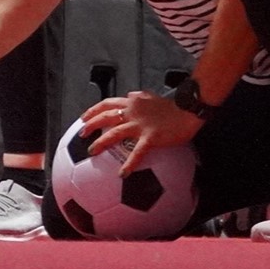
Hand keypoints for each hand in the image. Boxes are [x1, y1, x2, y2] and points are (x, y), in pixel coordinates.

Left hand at [78, 91, 201, 174]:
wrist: (188, 110)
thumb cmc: (172, 106)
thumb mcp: (151, 96)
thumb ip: (138, 97)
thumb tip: (129, 95)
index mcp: (132, 101)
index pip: (107, 103)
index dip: (93, 110)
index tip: (83, 118)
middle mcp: (132, 111)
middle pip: (105, 116)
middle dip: (90, 125)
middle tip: (81, 134)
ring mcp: (140, 124)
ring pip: (114, 132)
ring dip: (101, 142)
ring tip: (92, 151)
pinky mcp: (151, 137)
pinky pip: (137, 152)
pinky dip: (129, 163)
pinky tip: (122, 173)